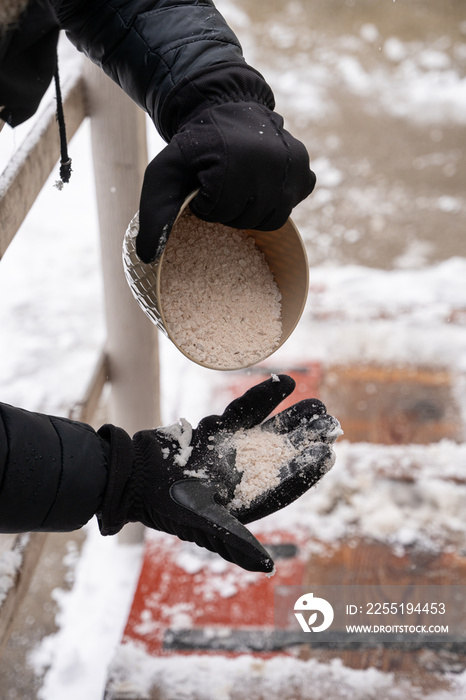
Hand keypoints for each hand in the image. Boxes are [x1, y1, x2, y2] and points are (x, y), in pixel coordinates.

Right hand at [98, 375, 339, 572]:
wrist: (132, 475)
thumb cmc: (165, 506)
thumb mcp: (202, 524)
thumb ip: (235, 541)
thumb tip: (267, 567)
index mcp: (242, 502)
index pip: (282, 485)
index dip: (305, 471)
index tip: (328, 455)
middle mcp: (239, 476)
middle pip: (281, 455)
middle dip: (305, 440)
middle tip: (331, 424)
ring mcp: (228, 450)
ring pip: (268, 431)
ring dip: (292, 418)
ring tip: (318, 404)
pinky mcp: (214, 430)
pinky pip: (243, 411)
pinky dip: (263, 397)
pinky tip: (285, 383)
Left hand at [136, 100, 315, 262]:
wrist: (224, 107)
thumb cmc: (192, 146)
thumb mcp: (163, 176)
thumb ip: (154, 216)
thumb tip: (147, 258)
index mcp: (235, 164)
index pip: (220, 214)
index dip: (206, 206)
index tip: (201, 186)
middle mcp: (270, 164)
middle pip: (248, 219)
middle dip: (229, 209)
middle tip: (221, 184)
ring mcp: (293, 167)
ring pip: (272, 218)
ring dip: (252, 209)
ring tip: (239, 185)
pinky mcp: (305, 171)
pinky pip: (291, 206)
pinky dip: (276, 200)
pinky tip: (261, 183)